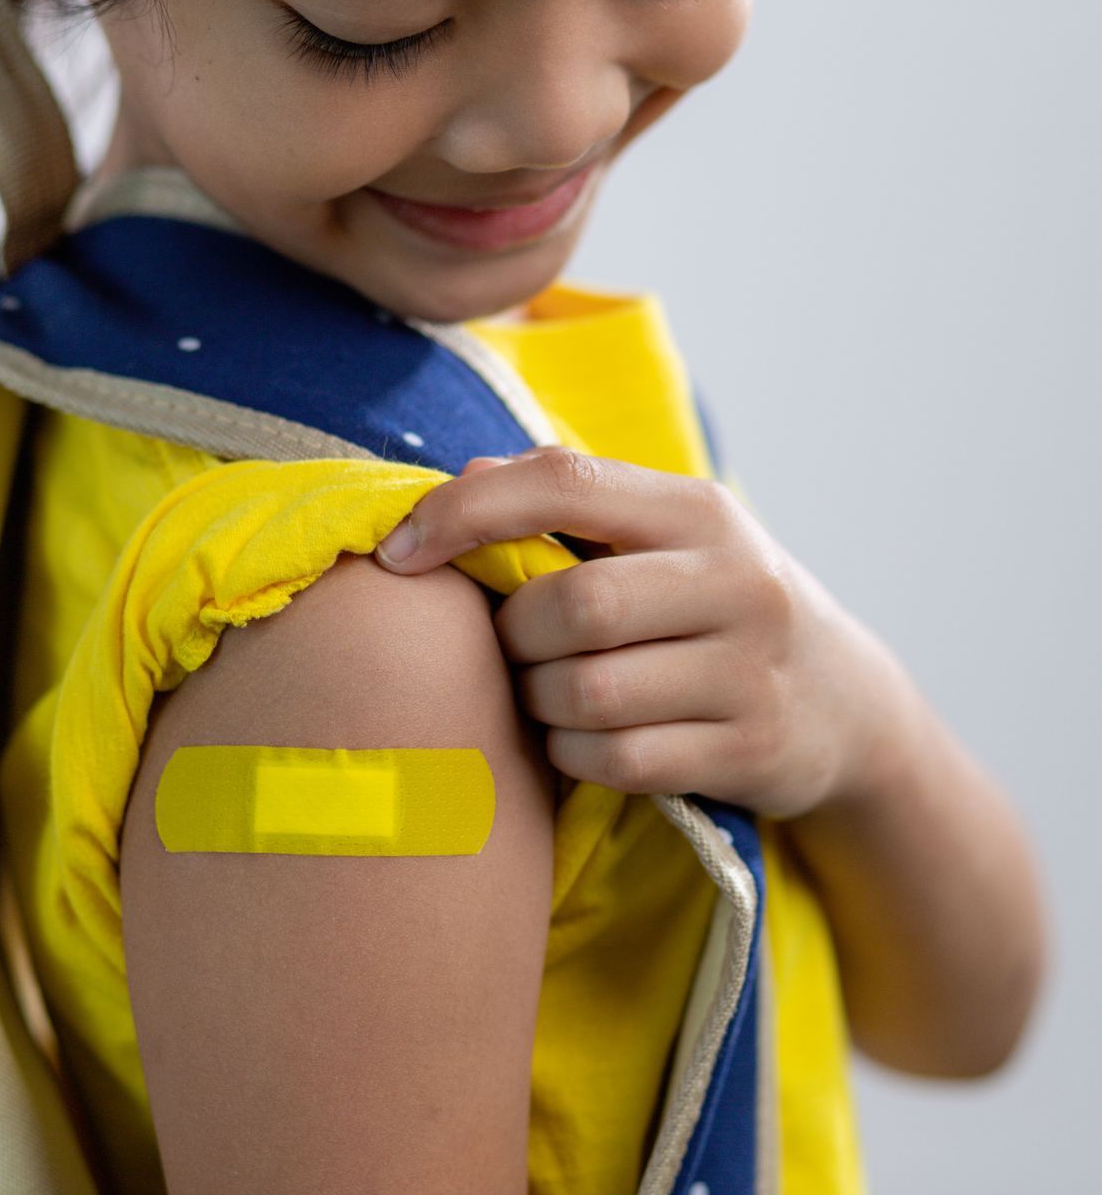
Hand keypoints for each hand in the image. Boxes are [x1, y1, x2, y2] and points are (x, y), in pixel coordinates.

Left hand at [373, 445, 904, 817]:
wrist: (843, 702)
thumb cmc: (710, 604)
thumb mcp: (663, 536)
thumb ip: (564, 502)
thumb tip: (456, 482)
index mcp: (695, 510)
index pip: (564, 483)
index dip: (464, 513)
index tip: (399, 551)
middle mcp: (733, 581)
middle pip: (572, 606)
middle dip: (514, 636)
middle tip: (515, 649)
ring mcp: (749, 671)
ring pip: (584, 693)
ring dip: (540, 701)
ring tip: (552, 693)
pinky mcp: (750, 750)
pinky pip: (615, 760)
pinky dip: (573, 754)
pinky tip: (583, 740)